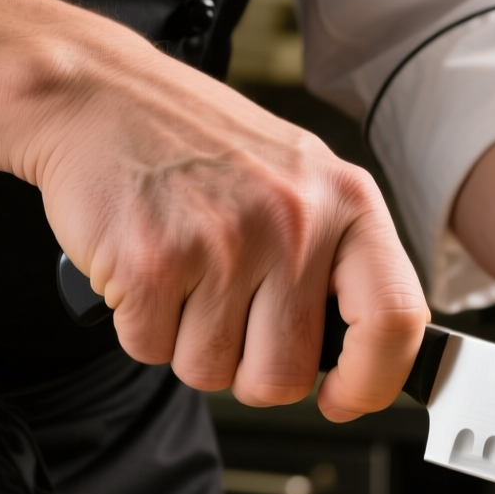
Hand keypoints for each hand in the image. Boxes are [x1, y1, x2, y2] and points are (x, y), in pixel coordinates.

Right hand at [33, 53, 427, 420]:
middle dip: (251, 372)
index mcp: (348, 202)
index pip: (396, 319)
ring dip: (189, 344)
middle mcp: (294, 221)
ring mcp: (224, 242)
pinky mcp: (151, 261)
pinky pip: (150, 351)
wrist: (99, 94)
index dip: (373, 381)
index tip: (343, 399)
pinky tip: (147, 268)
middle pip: (288, 375)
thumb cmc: (205, 148)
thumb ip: (339, 262)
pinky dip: (140, 326)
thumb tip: (366, 361)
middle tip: (231, 320)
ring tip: (186, 275)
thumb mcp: (303, 183)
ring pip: (212, 371)